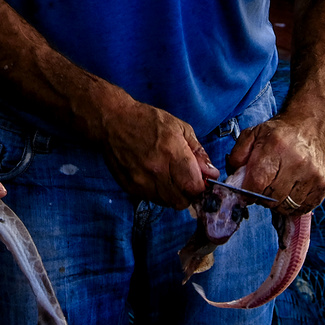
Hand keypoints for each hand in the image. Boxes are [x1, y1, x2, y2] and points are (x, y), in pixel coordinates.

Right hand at [94, 96, 216, 208]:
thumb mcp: (179, 128)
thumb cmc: (148, 121)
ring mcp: (141, 181)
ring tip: (168, 177)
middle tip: (185, 181)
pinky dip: (157, 193)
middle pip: (181, 201)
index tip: (199, 180)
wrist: (112, 121)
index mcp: (172, 153)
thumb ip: (198, 152)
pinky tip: (154, 177)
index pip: (194, 188)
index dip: (200, 187)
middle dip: (187, 194)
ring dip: (172, 194)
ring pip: (166, 203)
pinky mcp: (129, 187)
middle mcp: (156, 170)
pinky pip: (151, 199)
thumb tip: (211, 174)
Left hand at [226, 111, 324, 213]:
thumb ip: (237, 156)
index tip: (245, 191)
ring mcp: (313, 175)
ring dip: (277, 203)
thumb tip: (234, 181)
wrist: (308, 127)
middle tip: (261, 186)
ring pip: (286, 206)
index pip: (257, 182)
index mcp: (276, 147)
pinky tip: (289, 191)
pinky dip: (292, 205)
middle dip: (261, 197)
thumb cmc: (277, 134)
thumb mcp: (251, 135)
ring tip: (275, 187)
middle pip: (271, 198)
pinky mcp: (323, 185)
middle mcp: (297, 162)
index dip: (247, 192)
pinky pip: (301, 208)